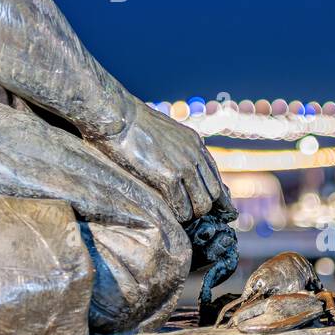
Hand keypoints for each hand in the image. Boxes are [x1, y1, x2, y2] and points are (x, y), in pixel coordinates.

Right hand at [92, 100, 231, 222]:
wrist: (119, 117)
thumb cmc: (134, 125)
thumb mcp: (165, 133)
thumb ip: (178, 149)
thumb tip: (180, 169)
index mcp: (195, 144)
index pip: (215, 178)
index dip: (214, 197)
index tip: (210, 209)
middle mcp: (195, 155)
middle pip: (213, 194)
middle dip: (202, 207)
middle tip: (188, 214)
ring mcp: (184, 166)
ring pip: (201, 204)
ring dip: (191, 214)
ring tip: (178, 216)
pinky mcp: (168, 176)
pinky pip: (182, 206)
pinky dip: (178, 215)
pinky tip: (170, 216)